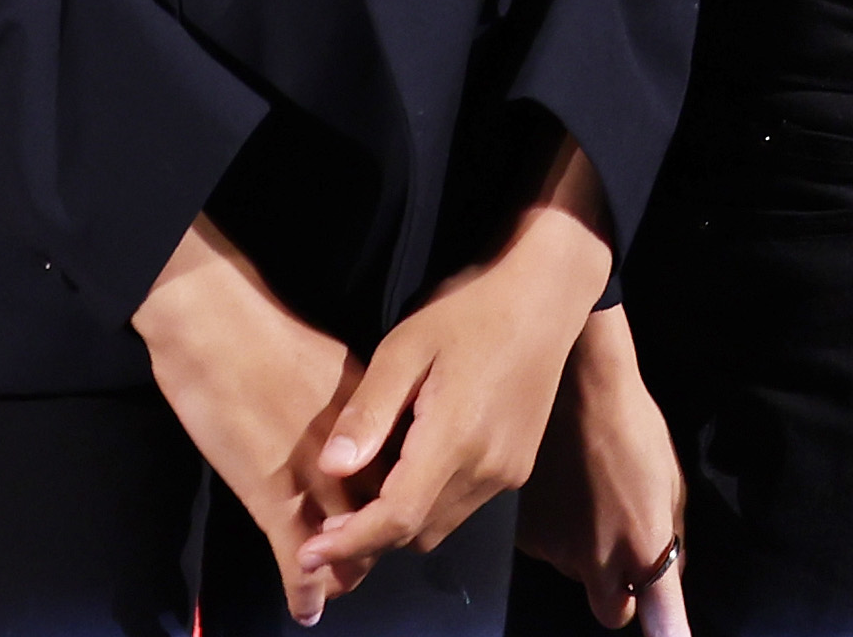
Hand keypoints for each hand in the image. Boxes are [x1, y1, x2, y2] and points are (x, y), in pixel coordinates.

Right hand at [139, 219, 363, 615]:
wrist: (212, 322)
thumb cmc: (259, 330)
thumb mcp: (327, 362)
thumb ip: (349, 402)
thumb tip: (355, 426)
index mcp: (370, 412)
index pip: (400, 472)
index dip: (398, 498)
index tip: (388, 511)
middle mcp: (352, 449)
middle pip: (382, 513)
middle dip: (377, 541)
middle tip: (364, 556)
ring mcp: (314, 476)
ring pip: (348, 544)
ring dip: (345, 570)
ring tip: (339, 585)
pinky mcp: (271, 496)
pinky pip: (299, 558)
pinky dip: (305, 589)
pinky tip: (306, 608)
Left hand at [299, 155, 618, 602]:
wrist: (545, 296)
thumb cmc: (468, 311)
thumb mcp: (405, 347)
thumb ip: (369, 411)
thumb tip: (330, 467)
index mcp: (456, 439)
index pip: (398, 518)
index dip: (350, 543)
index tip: (307, 556)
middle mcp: (487, 470)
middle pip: (417, 533)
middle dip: (367, 540)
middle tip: (322, 525)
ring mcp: (507, 473)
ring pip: (439, 526)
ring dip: (398, 525)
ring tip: (356, 502)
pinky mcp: (517, 469)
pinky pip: (461, 507)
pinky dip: (426, 507)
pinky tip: (402, 474)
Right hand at [519, 305, 691, 629]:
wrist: (573, 383)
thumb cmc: (630, 425)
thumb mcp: (669, 482)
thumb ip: (669, 540)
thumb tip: (667, 576)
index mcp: (643, 547)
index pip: (659, 620)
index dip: (667, 633)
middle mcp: (596, 560)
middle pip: (610, 611)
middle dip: (617, 592)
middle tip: (617, 548)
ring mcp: (554, 549)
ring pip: (573, 572)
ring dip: (582, 548)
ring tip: (586, 494)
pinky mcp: (521, 534)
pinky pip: (544, 547)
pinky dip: (552, 529)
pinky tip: (559, 489)